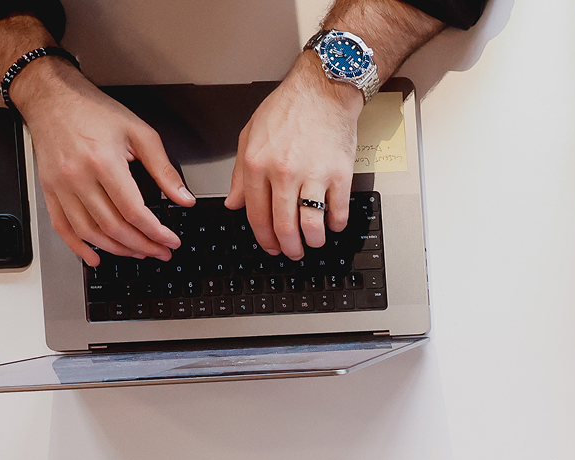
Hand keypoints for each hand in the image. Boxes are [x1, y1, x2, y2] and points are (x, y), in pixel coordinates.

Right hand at [14, 61, 192, 264]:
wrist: (52, 96)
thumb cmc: (93, 111)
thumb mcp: (139, 132)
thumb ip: (164, 169)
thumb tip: (184, 199)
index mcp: (103, 162)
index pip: (134, 211)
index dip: (156, 232)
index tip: (171, 241)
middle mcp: (78, 177)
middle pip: (113, 227)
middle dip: (142, 245)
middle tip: (161, 252)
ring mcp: (61, 185)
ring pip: (90, 232)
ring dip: (118, 249)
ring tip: (139, 253)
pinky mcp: (49, 189)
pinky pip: (62, 226)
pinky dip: (78, 246)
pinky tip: (96, 257)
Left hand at [225, 51, 359, 258]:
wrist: (322, 90)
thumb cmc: (288, 109)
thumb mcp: (250, 136)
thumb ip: (240, 174)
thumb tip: (234, 204)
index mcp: (258, 163)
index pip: (257, 215)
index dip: (264, 238)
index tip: (271, 246)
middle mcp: (283, 171)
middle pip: (284, 226)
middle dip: (288, 248)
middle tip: (293, 252)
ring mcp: (313, 174)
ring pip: (312, 226)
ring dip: (313, 242)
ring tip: (314, 241)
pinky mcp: (340, 175)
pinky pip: (337, 213)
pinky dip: (336, 225)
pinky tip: (332, 223)